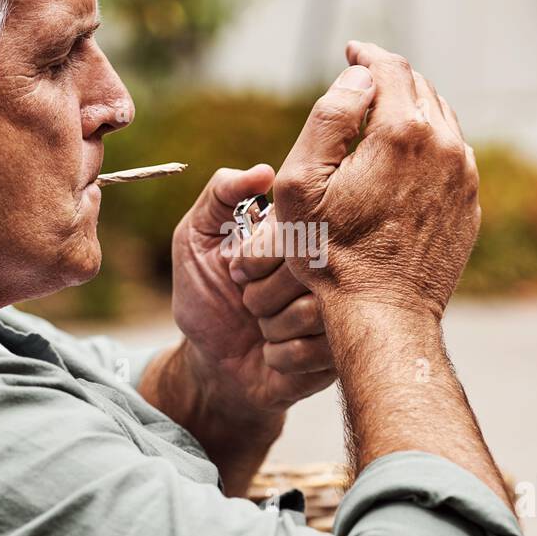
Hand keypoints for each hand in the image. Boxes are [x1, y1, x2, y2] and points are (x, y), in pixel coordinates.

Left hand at [170, 164, 336, 414]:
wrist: (212, 363)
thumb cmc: (205, 294)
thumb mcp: (196, 237)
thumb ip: (220, 195)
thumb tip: (263, 172)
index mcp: (303, 233)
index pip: (299, 227)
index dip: (258, 255)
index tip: (234, 269)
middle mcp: (329, 267)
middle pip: (309, 271)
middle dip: (260, 295)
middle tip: (246, 301)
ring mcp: (339, 311)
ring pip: (313, 313)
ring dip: (270, 327)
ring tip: (262, 327)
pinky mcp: (340, 352)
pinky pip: (313, 352)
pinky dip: (280, 356)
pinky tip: (272, 353)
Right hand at [273, 42, 479, 320]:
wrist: (383, 314)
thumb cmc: (330, 254)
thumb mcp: (303, 185)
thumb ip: (328, 119)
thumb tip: (358, 77)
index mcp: (403, 133)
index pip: (390, 69)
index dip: (367, 56)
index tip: (351, 53)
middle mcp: (444, 146)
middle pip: (420, 89)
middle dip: (391, 80)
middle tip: (364, 81)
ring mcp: (464, 176)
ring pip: (441, 121)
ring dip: (413, 110)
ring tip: (384, 115)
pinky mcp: (470, 204)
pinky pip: (453, 156)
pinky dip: (431, 144)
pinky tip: (406, 157)